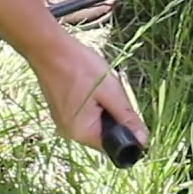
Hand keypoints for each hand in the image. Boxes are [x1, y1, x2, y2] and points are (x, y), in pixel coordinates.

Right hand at [32, 34, 149, 153]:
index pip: (112, 145)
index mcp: (81, 132)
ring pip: (96, 122)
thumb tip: (143, 140)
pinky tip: (89, 85)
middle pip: (104, 133)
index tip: (128, 111)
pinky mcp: (61, 112)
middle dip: (114, 116)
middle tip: (112, 93)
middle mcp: (70, 133)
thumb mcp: (110, 91)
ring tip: (99, 86)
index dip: (126, 133)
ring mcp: (64, 122)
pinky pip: (85, 115)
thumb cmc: (80, 67)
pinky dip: (93, 104)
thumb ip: (126, 117)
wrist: (49, 48)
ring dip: (104, 108)